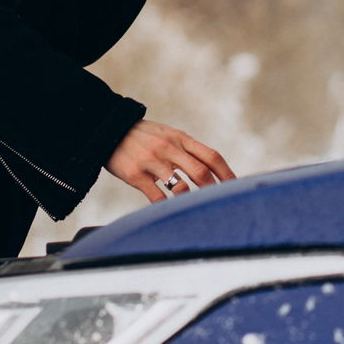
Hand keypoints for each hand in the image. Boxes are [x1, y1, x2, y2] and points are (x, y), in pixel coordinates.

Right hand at [105, 118, 234, 202]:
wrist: (107, 130)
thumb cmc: (143, 136)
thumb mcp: (168, 135)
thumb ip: (187, 149)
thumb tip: (211, 168)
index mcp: (181, 139)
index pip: (211, 156)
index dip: (227, 174)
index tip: (236, 187)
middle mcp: (169, 148)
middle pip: (200, 172)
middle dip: (214, 191)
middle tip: (220, 205)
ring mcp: (152, 161)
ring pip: (180, 187)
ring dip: (191, 201)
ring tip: (196, 211)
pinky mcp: (135, 175)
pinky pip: (156, 196)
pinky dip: (166, 207)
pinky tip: (170, 213)